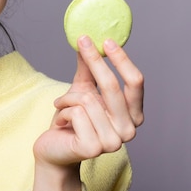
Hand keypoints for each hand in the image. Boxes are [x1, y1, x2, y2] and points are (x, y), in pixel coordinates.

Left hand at [34, 35, 143, 169]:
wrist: (54, 149)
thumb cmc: (72, 120)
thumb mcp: (82, 90)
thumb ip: (88, 69)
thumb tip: (88, 40)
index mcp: (133, 115)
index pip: (135, 82)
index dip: (122, 60)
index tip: (106, 40)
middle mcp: (128, 130)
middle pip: (113, 86)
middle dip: (95, 61)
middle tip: (82, 41)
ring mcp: (113, 142)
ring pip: (88, 99)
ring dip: (69, 97)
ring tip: (62, 105)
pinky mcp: (93, 148)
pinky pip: (76, 113)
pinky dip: (63, 110)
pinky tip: (61, 121)